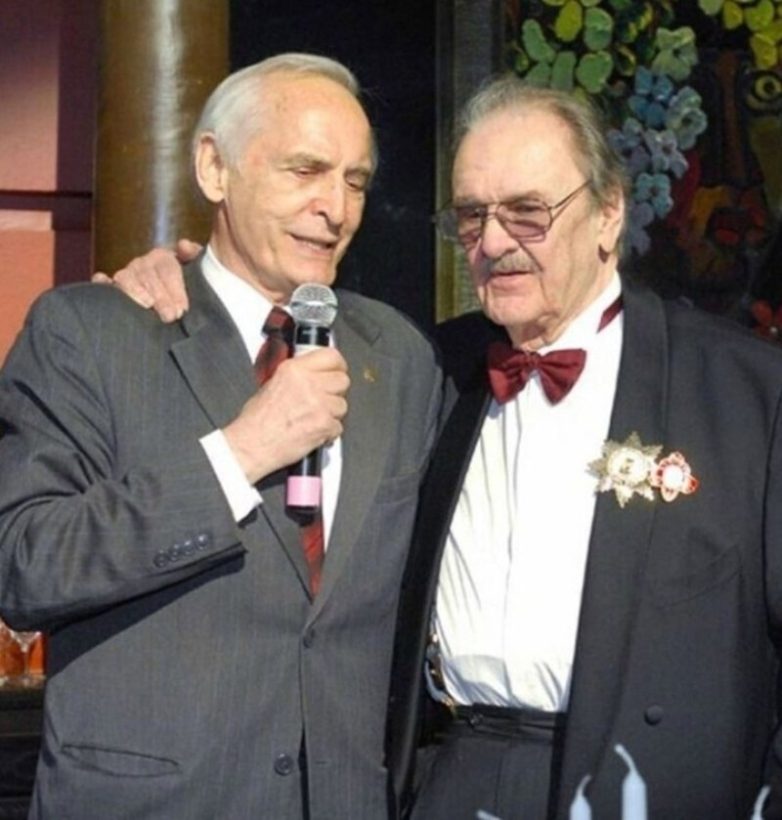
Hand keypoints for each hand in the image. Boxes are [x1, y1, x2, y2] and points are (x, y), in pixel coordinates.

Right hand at [91, 238, 201, 321]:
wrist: (178, 304)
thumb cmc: (191, 287)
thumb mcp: (199, 271)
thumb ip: (195, 257)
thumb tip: (183, 245)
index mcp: (163, 258)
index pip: (167, 269)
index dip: (175, 288)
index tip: (183, 308)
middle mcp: (142, 264)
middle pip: (147, 275)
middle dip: (160, 297)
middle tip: (170, 316)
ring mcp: (126, 275)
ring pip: (125, 278)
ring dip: (135, 291)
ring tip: (147, 305)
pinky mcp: (113, 289)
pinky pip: (102, 283)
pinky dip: (101, 283)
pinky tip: (102, 283)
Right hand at [223, 348, 349, 483]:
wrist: (252, 445)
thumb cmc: (256, 421)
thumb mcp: (271, 383)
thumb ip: (297, 375)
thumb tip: (313, 373)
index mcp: (294, 370)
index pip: (331, 356)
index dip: (338, 365)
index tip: (337, 370)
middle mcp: (308, 384)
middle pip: (342, 380)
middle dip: (336, 391)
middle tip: (325, 399)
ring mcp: (319, 404)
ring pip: (342, 405)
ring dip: (332, 413)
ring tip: (314, 418)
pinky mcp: (324, 424)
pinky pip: (338, 426)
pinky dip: (329, 432)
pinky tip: (314, 431)